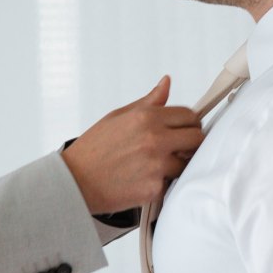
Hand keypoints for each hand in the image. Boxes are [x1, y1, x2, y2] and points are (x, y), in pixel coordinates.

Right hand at [62, 77, 204, 214]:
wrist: (75, 182)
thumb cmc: (93, 149)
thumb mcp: (118, 117)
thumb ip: (148, 102)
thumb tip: (166, 83)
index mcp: (146, 118)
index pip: (189, 115)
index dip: (188, 123)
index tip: (183, 129)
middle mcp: (155, 140)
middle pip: (197, 138)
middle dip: (190, 142)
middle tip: (177, 148)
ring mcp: (157, 165)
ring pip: (187, 163)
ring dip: (177, 164)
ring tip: (155, 165)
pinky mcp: (155, 188)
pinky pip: (172, 183)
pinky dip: (162, 182)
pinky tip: (144, 178)